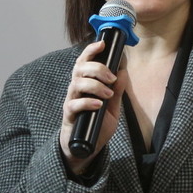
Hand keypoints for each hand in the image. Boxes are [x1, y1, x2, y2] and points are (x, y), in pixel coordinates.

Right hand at [59, 40, 127, 173]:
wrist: (85, 147)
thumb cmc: (96, 124)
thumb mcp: (112, 107)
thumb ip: (117, 91)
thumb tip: (123, 71)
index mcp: (85, 83)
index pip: (85, 62)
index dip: (91, 51)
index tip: (102, 44)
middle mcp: (76, 89)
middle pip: (80, 68)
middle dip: (98, 69)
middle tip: (111, 78)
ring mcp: (71, 101)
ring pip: (77, 83)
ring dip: (95, 86)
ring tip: (108, 94)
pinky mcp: (69, 115)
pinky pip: (74, 104)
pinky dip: (87, 102)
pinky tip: (98, 105)